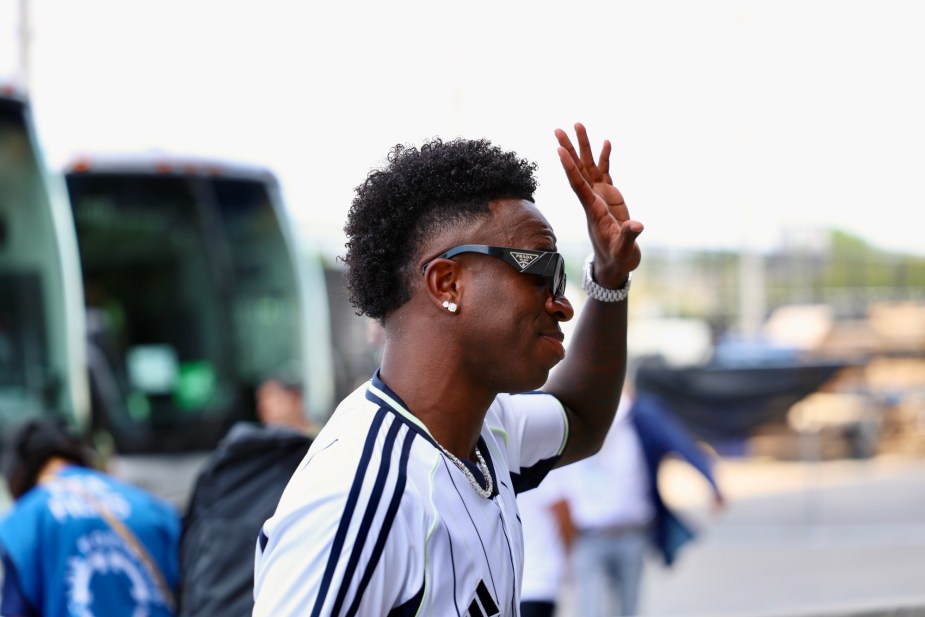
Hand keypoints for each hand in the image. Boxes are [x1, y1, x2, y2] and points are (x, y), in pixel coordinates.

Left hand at [556, 123, 642, 287]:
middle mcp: (592, 199)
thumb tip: (638, 225)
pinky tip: (605, 142)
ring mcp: (600, 196)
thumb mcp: (623, 249)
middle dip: (569, 149)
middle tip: (558, 129)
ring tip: (577, 125)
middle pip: (577, 170)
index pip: (578, 185)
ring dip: (583, 147)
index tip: (559, 150)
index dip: (569, 168)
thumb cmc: (618, 257)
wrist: (616, 262)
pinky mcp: (610, 196)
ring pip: (588, 167)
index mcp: (593, 209)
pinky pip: (604, 172)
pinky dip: (604, 157)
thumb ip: (628, 236)